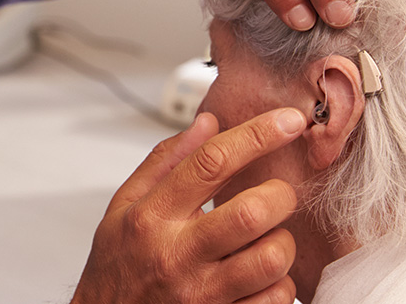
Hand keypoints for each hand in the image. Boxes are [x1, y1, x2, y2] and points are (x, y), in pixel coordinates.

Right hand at [71, 109, 306, 302]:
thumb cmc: (116, 267)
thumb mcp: (123, 207)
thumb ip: (165, 161)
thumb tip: (209, 122)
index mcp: (152, 217)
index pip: (212, 162)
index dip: (258, 135)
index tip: (288, 120)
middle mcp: (177, 255)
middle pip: (251, 212)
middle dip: (280, 196)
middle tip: (278, 196)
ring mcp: (200, 295)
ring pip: (271, 259)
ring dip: (282, 244)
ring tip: (268, 240)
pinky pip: (274, 299)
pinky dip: (281, 284)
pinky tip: (262, 277)